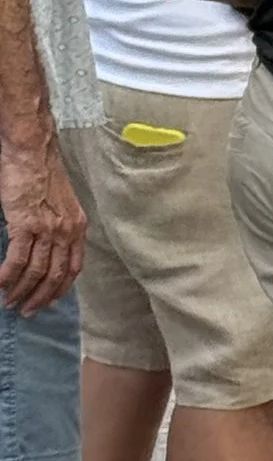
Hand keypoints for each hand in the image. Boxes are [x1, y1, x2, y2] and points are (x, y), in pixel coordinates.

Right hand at [0, 136, 82, 315]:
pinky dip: (7, 276)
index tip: (49, 300)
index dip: (60, 288)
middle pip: (55, 275)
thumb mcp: (59, 201)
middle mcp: (66, 231)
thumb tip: (44, 244)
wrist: (31, 150)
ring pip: (35, 271)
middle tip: (26, 310)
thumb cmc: (40, 171)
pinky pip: (16, 260)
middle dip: (40, 297)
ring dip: (22, 290)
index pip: (73, 267)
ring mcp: (47, 229)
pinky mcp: (25, 225)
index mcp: (77, 227)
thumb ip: (58, 224)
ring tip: (10, 301)